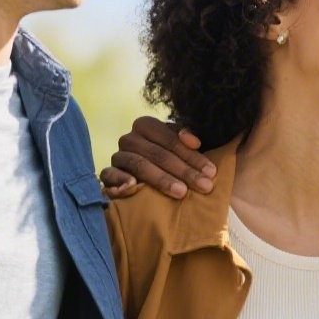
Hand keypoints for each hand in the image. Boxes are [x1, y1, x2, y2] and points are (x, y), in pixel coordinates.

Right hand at [99, 115, 215, 198]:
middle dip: (184, 171)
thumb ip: (188, 140)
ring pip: (139, 165)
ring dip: (162, 179)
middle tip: (204, 186)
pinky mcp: (107, 175)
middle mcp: (129, 138)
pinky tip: (133, 187)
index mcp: (146, 125)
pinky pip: (109, 175)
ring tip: (181, 192)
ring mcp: (117, 156)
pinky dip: (120, 181)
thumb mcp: (180, 149)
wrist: (144, 183)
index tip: (211, 171)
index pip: (170, 139)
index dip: (192, 155)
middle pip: (158, 154)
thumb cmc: (169, 162)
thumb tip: (194, 141)